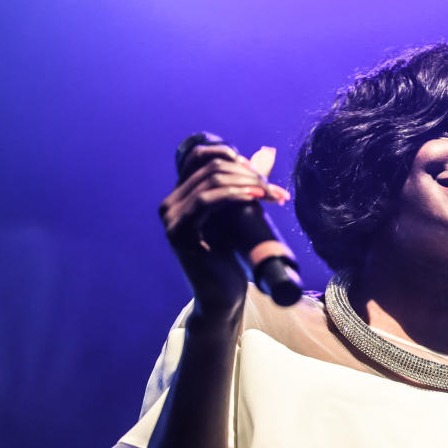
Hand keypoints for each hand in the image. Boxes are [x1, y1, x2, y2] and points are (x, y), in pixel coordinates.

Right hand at [157, 144, 288, 317]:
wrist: (223, 296)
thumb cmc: (233, 257)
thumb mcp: (240, 213)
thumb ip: (248, 184)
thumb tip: (267, 152)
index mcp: (181, 196)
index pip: (198, 156)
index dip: (229, 154)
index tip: (260, 171)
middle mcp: (171, 203)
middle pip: (211, 167)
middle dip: (249, 174)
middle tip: (276, 190)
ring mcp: (172, 218)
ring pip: (212, 180)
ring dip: (248, 183)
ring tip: (274, 195)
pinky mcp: (179, 233)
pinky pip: (206, 201)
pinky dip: (234, 195)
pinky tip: (255, 198)